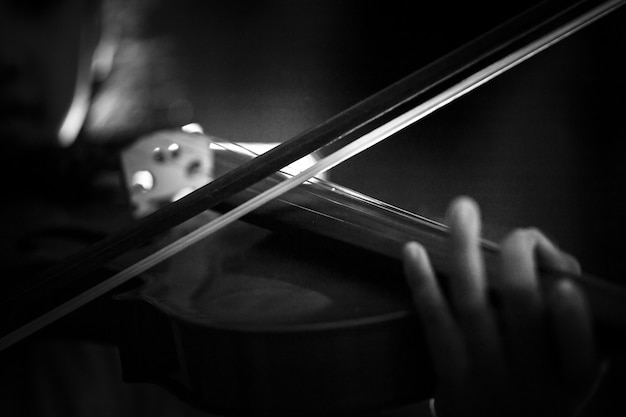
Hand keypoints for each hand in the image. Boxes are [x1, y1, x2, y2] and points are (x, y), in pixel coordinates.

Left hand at [403, 197, 599, 416]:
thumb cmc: (536, 393)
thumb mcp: (568, 371)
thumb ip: (572, 328)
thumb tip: (556, 266)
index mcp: (572, 379)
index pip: (580, 346)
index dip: (571, 315)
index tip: (564, 284)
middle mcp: (531, 379)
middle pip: (524, 308)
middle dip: (519, 260)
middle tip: (519, 235)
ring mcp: (485, 377)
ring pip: (474, 303)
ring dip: (465, 250)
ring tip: (462, 210)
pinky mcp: (448, 376)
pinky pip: (434, 322)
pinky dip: (423, 282)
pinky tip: (414, 249)